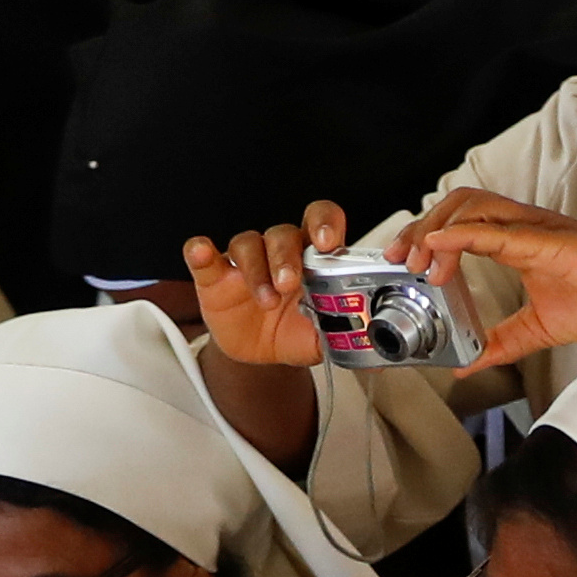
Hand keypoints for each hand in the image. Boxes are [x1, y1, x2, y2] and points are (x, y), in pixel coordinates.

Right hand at [184, 202, 351, 371]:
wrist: (260, 354)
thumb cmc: (292, 332)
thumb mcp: (322, 338)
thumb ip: (346, 336)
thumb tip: (377, 349)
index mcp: (311, 258)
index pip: (320, 222)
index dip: (326, 225)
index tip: (330, 243)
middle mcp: (279, 252)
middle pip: (283, 234)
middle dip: (288, 257)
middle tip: (291, 284)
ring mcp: (245, 261)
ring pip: (248, 244)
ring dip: (257, 270)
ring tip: (265, 300)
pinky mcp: (214, 275)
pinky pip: (202, 255)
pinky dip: (199, 251)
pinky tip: (202, 253)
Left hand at [397, 188, 576, 373]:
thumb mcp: (538, 330)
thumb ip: (500, 343)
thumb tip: (465, 367)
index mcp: (519, 239)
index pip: (462, 221)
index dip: (427, 235)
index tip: (403, 261)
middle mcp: (524, 225)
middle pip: (459, 203)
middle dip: (421, 225)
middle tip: (398, 258)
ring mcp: (537, 228)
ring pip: (473, 207)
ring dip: (437, 228)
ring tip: (418, 259)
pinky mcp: (551, 240)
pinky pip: (499, 231)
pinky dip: (463, 235)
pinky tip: (440, 248)